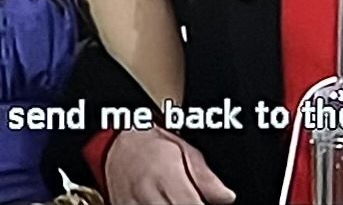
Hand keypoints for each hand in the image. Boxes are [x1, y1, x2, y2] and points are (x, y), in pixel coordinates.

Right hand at [104, 126, 235, 203]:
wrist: (115, 144)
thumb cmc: (151, 144)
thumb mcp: (184, 151)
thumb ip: (206, 177)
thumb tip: (227, 197)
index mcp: (166, 175)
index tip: (211, 204)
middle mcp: (147, 194)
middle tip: (194, 198)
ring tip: (177, 198)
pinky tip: (166, 201)